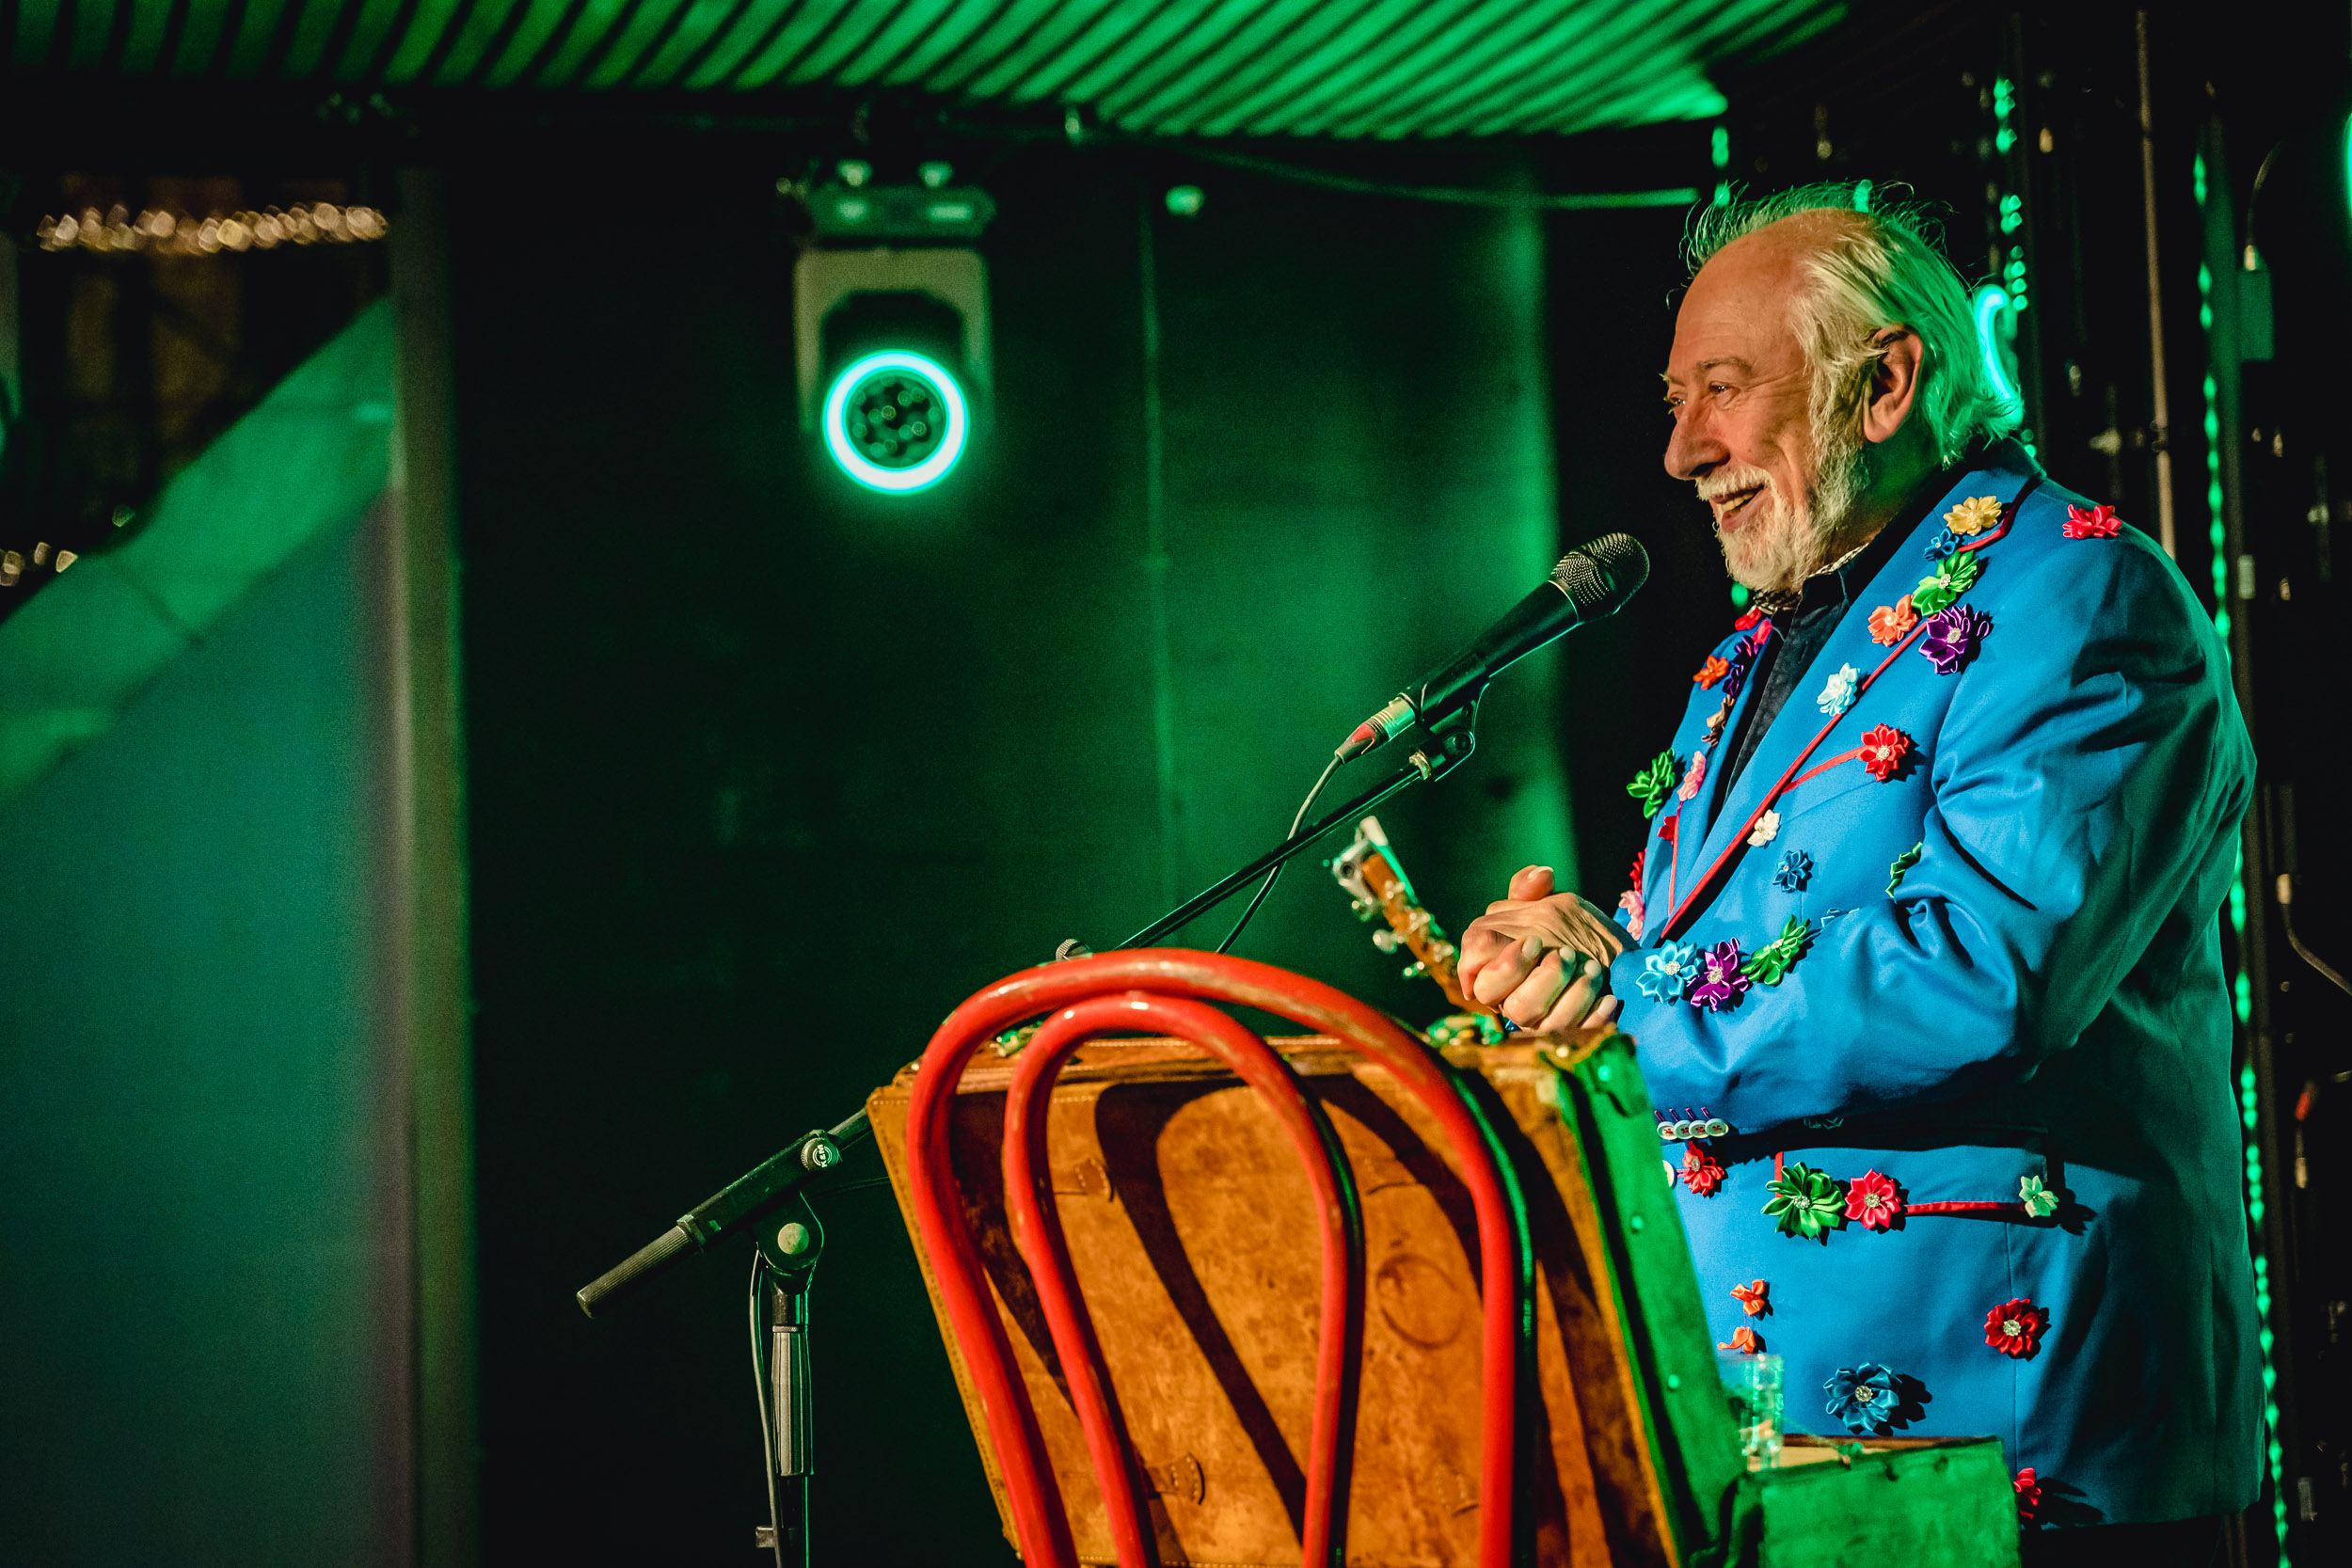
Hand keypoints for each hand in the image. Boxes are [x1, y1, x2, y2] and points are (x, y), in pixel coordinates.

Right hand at [1457, 865, 1629, 1036]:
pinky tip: (1607, 996)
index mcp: (1495, 958)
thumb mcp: (1557, 904)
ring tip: (1593, 969)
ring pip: (1526, 1013)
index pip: (1471, 959)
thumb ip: (1532, 891)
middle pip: (1490, 992)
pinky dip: (1592, 1011)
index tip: (1534, 942)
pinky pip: (1570, 1030)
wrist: (1623, 961)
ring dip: (1565, 988)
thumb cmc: (1578, 932)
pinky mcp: (1564, 1032)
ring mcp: (1534, 1016)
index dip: (1498, 953)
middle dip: (1526, 971)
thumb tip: (1540, 875)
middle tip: (1562, 955)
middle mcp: (1507, 991)